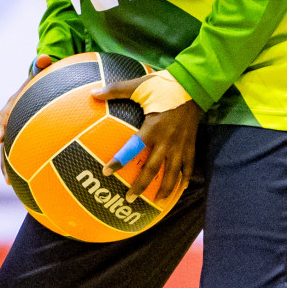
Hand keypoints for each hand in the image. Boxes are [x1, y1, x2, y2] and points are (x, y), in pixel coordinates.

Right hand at [0, 54, 52, 180]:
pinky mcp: (24, 140)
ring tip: (8, 183)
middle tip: (3, 170)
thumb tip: (44, 57)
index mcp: (13, 105)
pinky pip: (21, 154)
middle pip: (2, 138)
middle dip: (1, 154)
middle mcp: (11, 120)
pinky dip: (21, 168)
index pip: (3, 115)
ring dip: (6, 166)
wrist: (39, 89)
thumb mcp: (41, 72)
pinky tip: (27, 183)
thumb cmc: (41, 81)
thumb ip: (41, 65)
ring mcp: (17, 131)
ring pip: (8, 150)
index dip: (0, 126)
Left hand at [94, 73, 200, 201]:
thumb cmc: (164, 85)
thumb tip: (93, 93)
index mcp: (152, 128)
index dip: (120, 161)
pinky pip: (189, 166)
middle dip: (141, 186)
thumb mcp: (139, 85)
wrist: (193, 85)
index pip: (133, 148)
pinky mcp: (191, 144)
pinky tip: (180, 189)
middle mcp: (166, 141)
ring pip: (173, 174)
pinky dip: (185, 179)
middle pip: (152, 169)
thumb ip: (115, 90)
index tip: (107, 172)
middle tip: (129, 199)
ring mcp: (180, 145)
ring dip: (164, 189)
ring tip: (156, 202)